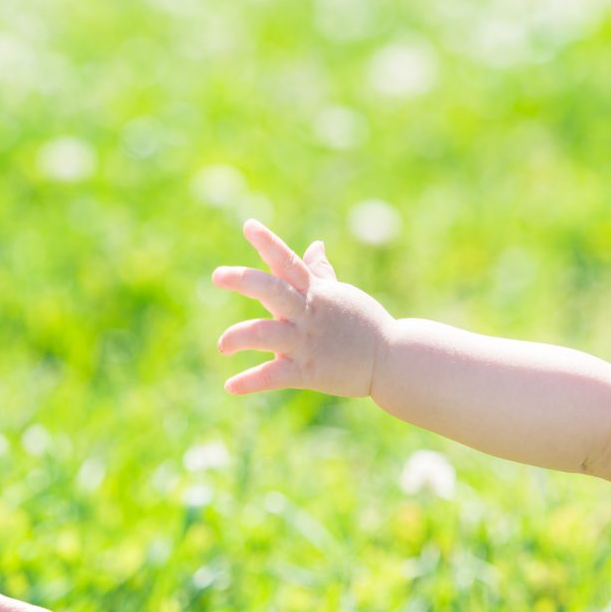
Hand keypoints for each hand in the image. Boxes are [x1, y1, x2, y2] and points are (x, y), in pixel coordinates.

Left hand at [212, 219, 393, 396]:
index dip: (268, 243)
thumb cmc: (364, 324)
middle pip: (272, 289)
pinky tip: (231, 386)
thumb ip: (321, 273)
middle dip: (243, 281)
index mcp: (315, 292)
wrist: (392, 360)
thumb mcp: (342, 295)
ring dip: (238, 337)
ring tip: (223, 346)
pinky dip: (250, 382)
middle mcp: (308, 313)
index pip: (288, 262)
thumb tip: (314, 246)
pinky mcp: (308, 372)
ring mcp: (307, 343)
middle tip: (218, 275)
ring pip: (265, 334)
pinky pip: (273, 376)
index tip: (249, 225)